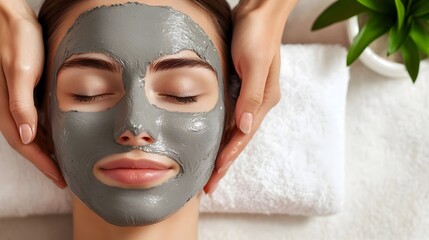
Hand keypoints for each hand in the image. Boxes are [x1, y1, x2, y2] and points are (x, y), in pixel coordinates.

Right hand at [0, 1, 65, 187]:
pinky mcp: (24, 91)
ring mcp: (15, 101)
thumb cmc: (16, 40)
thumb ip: (21, 104)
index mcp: (6, 108)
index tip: (59, 179)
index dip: (43, 164)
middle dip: (45, 162)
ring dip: (46, 149)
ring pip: (31, 134)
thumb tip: (26, 138)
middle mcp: (9, 108)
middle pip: (28, 144)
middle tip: (64, 177)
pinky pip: (34, 120)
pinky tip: (57, 135)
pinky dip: (45, 132)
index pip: (26, 146)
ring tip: (62, 162)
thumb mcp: (21, 71)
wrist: (10, 17)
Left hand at [204, 1, 296, 193]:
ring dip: (222, 151)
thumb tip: (244, 129)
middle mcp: (258, 102)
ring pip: (234, 130)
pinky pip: (230, 116)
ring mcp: (250, 95)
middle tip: (209, 186)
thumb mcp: (255, 64)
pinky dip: (221, 131)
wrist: (260, 10)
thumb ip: (251, 97)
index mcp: (264, 100)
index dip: (228, 159)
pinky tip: (212, 139)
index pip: (242, 137)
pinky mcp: (241, 86)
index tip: (214, 179)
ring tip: (209, 170)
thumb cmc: (258, 34)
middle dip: (224, 163)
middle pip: (239, 139)